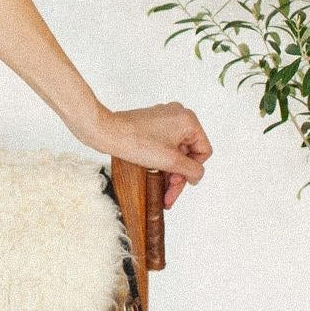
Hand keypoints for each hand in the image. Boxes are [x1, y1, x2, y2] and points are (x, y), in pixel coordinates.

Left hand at [77, 102, 211, 209]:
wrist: (106, 132)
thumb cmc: (135, 142)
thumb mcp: (170, 161)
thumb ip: (191, 169)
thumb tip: (197, 174)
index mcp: (188, 120)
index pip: (203, 151)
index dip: (192, 171)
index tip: (180, 184)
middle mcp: (178, 115)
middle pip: (187, 153)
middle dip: (178, 175)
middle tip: (169, 195)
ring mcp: (164, 118)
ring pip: (175, 151)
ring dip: (169, 171)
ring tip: (161, 192)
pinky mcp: (151, 123)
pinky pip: (163, 144)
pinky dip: (161, 160)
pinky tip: (155, 176)